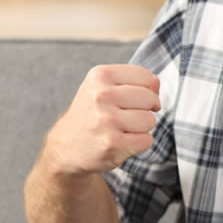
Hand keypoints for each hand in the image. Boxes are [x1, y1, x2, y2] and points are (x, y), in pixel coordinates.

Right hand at [43, 65, 160, 175]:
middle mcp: (101, 95)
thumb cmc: (92, 114)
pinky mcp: (112, 143)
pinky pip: (146, 140)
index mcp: (100, 75)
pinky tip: (120, 142)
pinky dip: (138, 143)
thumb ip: (135, 81)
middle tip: (125, 116)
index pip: (147, 77)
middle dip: (145, 110)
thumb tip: (156, 82)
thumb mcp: (105, 87)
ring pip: (150, 121)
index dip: (147, 90)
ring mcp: (106, 120)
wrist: (66, 147)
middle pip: (151, 99)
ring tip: (121, 129)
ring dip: (141, 128)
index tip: (133, 99)